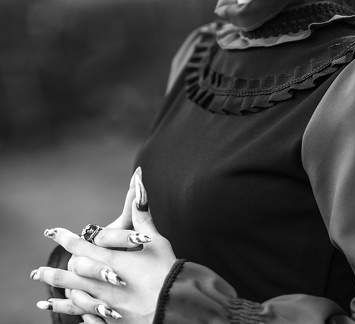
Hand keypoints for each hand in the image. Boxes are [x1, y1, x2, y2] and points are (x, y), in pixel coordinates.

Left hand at [31, 168, 176, 323]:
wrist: (178, 304)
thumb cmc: (168, 269)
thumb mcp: (155, 241)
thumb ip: (142, 215)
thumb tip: (138, 185)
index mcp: (115, 261)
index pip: (83, 247)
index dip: (66, 238)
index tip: (52, 232)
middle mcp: (106, 283)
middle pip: (71, 276)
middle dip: (53, 272)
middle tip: (37, 272)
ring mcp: (107, 305)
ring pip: (75, 298)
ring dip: (59, 294)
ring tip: (45, 294)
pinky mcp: (113, 321)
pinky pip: (85, 318)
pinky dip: (73, 313)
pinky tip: (68, 313)